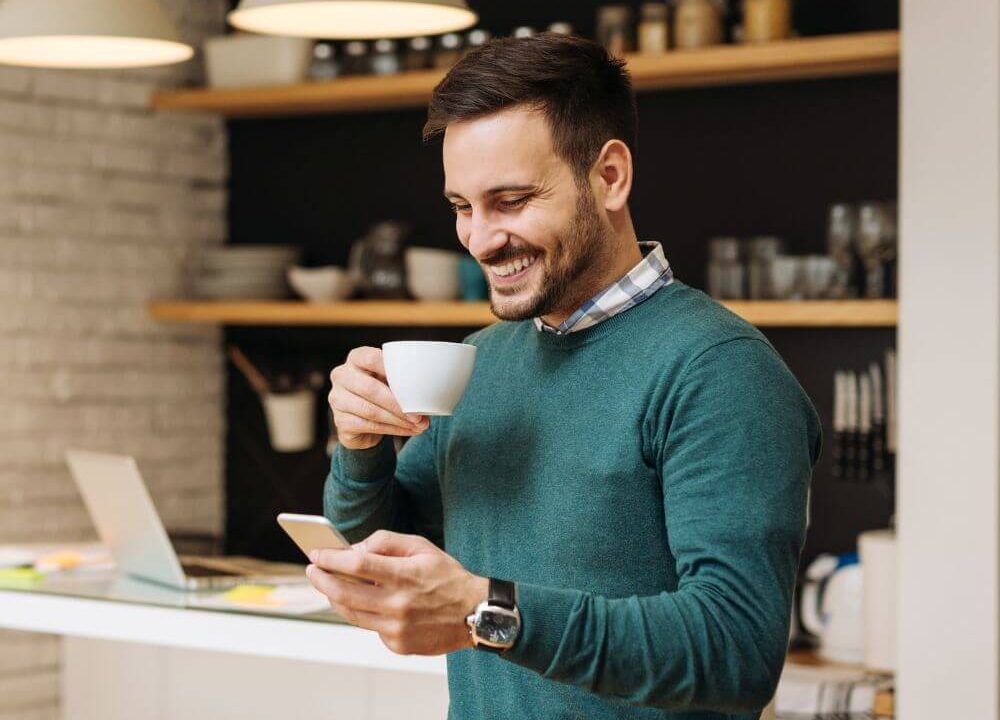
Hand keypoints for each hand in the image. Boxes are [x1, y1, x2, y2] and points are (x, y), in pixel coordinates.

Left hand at [305, 530, 488, 655]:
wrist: (474, 613)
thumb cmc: (447, 576)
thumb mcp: (422, 547)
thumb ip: (387, 542)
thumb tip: (355, 549)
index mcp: (405, 576)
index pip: (356, 566)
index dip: (331, 559)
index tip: (317, 554)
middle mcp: (398, 605)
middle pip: (344, 593)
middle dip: (321, 580)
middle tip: (312, 570)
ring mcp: (396, 629)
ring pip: (351, 614)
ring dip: (334, 598)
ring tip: (327, 585)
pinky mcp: (398, 645)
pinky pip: (370, 627)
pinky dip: (363, 613)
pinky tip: (365, 603)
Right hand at [329, 346, 428, 449]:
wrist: (361, 419)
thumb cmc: (381, 391)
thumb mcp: (389, 380)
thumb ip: (402, 378)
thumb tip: (429, 390)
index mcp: (355, 358)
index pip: (370, 358)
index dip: (389, 368)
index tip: (411, 381)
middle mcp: (341, 375)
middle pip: (370, 389)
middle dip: (397, 404)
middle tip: (419, 415)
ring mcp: (337, 399)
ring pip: (371, 411)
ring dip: (398, 420)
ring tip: (418, 425)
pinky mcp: (340, 421)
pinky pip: (369, 426)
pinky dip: (393, 430)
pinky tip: (408, 430)